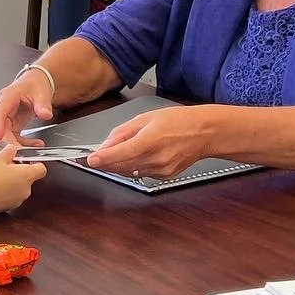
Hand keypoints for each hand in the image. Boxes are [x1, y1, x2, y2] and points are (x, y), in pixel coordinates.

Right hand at [0, 68, 53, 146]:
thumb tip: (45, 114)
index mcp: (6, 98)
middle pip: (0, 129)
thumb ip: (43, 105)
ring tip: (35, 146)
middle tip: (24, 151)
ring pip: (5, 137)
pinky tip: (35, 144)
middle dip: (10, 142)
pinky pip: (13, 138)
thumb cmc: (34, 85)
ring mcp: (5, 118)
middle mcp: (2, 109)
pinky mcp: (10, 126)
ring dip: (18, 145)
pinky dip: (23, 144)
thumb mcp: (41, 93)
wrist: (36, 84)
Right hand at [0, 147, 46, 222]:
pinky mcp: (9, 207)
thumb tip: (13, 149)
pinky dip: (6, 192)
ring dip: (12, 182)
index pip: (42, 169)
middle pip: (28, 178)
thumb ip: (9, 151)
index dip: (35, 163)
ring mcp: (18, 200)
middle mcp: (26, 190)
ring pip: (19, 188)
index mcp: (26, 176)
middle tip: (5, 167)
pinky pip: (12, 196)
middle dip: (18, 172)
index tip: (26, 160)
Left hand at [85, 106, 214, 179]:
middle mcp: (155, 159)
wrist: (205, 133)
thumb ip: (123, 132)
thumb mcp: (146, 118)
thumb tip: (106, 144)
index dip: (101, 158)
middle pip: (120, 167)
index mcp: (150, 141)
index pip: (119, 155)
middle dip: (105, 162)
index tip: (90, 159)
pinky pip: (139, 174)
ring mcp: (160, 170)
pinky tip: (134, 157)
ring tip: (115, 154)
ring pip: (128, 172)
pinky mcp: (163, 176)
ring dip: (116, 166)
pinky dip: (131, 167)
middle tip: (96, 156)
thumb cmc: (179, 121)